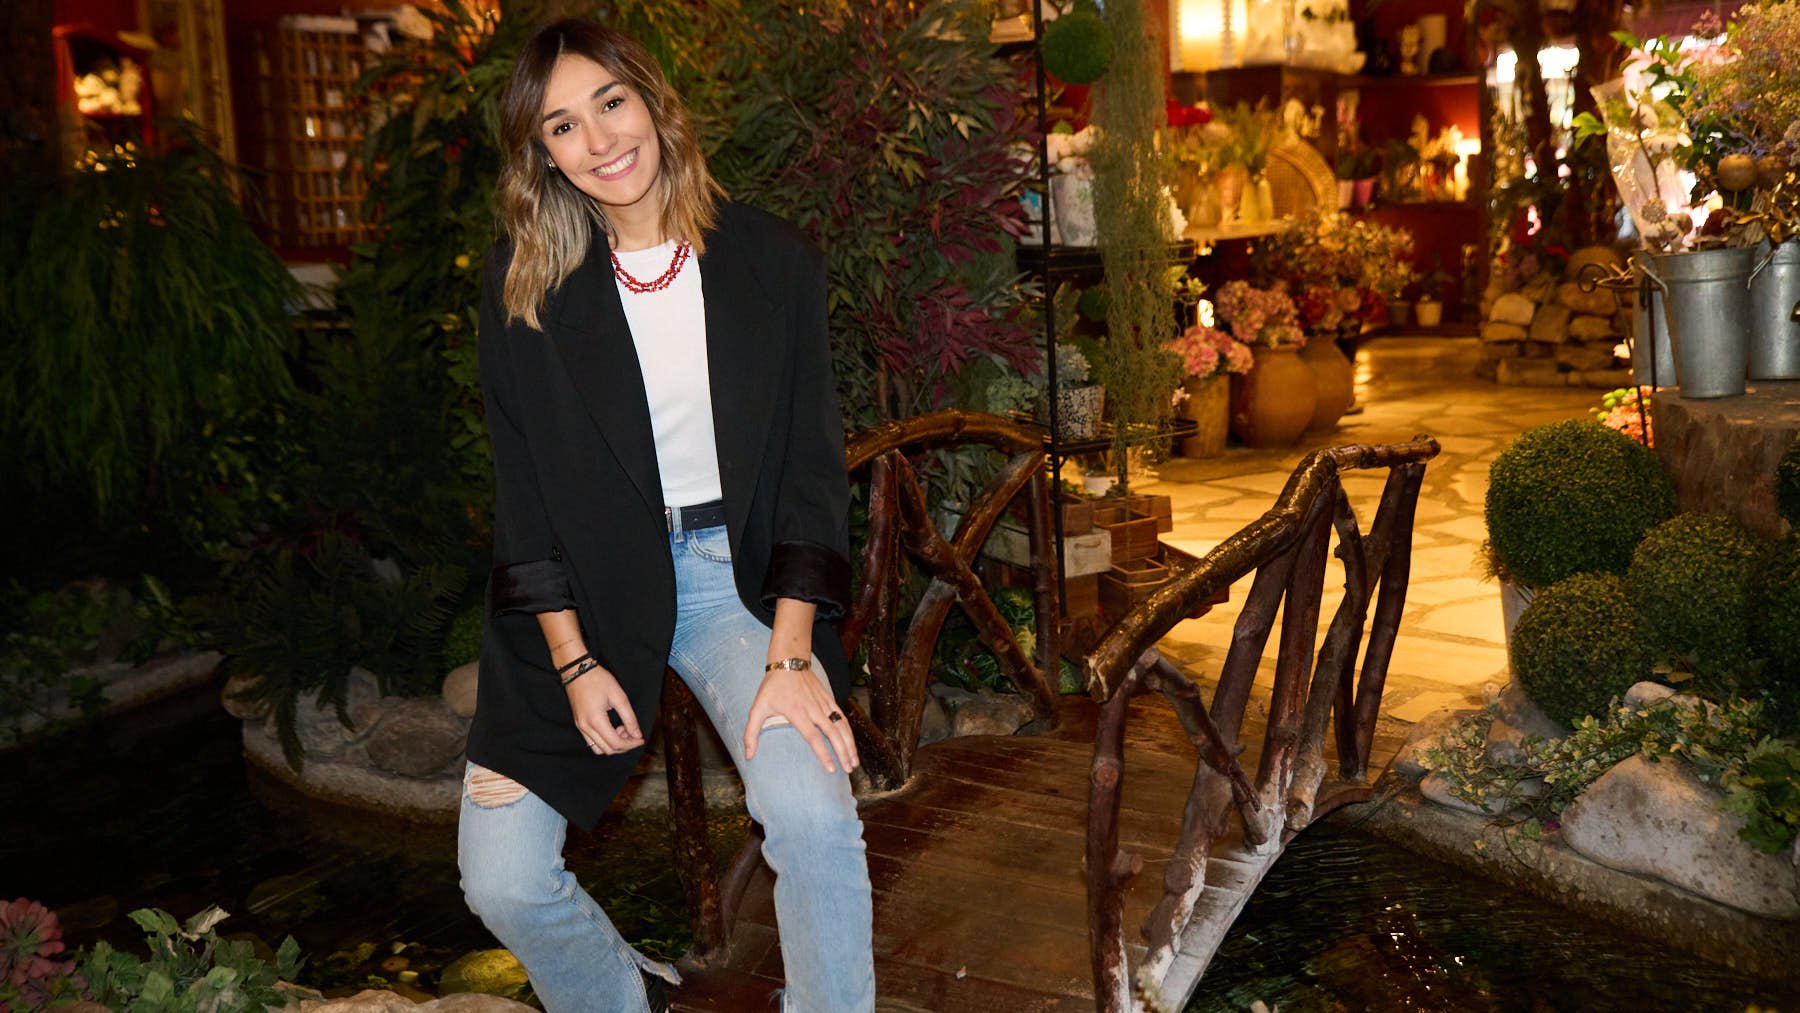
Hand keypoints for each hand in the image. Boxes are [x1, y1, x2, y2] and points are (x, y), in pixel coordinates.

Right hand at [565, 663, 643, 754]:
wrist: (576, 670)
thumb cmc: (598, 679)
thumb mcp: (619, 696)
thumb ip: (629, 718)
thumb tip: (637, 735)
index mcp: (596, 721)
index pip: (616, 744)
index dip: (631, 744)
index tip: (641, 739)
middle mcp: (585, 727)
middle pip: (607, 750)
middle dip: (624, 746)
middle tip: (632, 733)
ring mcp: (580, 727)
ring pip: (598, 749)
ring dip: (613, 744)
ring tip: (622, 729)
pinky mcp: (578, 724)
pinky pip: (592, 741)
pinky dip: (604, 740)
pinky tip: (612, 727)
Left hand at [743, 665, 858, 773]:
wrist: (789, 662)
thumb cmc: (772, 687)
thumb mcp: (757, 708)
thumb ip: (751, 733)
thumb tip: (748, 756)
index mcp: (797, 712)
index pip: (813, 737)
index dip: (823, 754)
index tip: (831, 769)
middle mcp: (813, 709)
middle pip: (833, 733)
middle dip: (843, 753)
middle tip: (849, 770)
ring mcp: (823, 703)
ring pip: (841, 726)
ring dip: (849, 744)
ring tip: (854, 762)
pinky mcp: (829, 699)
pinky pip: (842, 717)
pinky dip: (849, 732)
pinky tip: (852, 744)